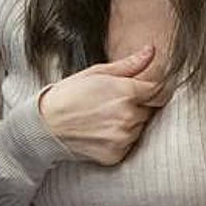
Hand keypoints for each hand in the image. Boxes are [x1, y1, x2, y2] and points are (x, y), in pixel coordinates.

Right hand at [38, 46, 164, 165]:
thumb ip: (129, 65)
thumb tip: (152, 51)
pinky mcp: (117, 154)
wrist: (46, 124)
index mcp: (127, 92)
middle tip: (113, 102)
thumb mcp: (97, 73)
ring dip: (129, 122)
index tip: (143, 89)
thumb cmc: (69, 94)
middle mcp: (129, 117)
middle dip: (137, 105)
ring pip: (139, 127)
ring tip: (104, 116)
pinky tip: (101, 130)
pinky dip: (119, 138)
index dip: (153, 88)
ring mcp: (123, 138)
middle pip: (149, 110)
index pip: (159, 90)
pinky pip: (128, 144)